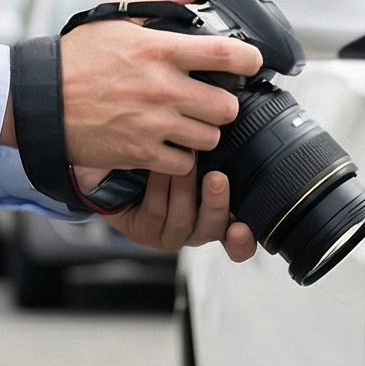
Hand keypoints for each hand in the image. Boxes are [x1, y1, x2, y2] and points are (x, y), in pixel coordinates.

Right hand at [50, 0, 261, 174]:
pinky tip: (170, 145)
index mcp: (159, 50)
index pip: (226, 54)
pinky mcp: (141, 153)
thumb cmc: (76, 59)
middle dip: (224, 104)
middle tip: (211, 101)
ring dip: (204, 132)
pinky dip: (182, 158)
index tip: (251, 63)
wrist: (40, 100)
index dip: (250, 59)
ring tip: (189, 124)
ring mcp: (153, 124)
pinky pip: (185, 164)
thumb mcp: (115, 15)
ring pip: (210, 138)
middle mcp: (161, 88)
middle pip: (227, 106)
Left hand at [83, 165, 255, 260]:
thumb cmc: (167, 154)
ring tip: (183, 162)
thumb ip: (222, 151)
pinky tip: (158, 168)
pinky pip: (156, 215)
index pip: (238, 238)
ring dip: (184, 190)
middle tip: (215, 178)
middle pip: (215, 229)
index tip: (241, 227)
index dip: (243, 239)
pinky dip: (159, 189)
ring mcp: (170, 233)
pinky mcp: (145, 231)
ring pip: (183, 222)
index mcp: (218, 212)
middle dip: (216, 204)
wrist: (121, 159)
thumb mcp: (201, 151)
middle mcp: (197, 227)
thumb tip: (239, 125)